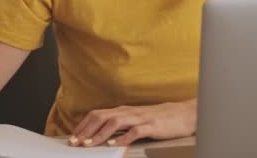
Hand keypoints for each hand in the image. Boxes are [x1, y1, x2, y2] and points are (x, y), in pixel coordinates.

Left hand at [68, 99, 196, 146]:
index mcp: (123, 110)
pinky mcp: (152, 125)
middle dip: (86, 130)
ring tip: (89, 145)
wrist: (184, 114)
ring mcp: (140, 117)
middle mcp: (129, 111)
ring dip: (100, 134)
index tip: (72, 137)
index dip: (83, 125)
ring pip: (115, 122)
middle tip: (75, 143)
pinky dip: (123, 138)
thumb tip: (100, 134)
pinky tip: (114, 145)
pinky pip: (135, 131)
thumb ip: (120, 124)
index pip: (97, 114)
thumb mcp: (136, 119)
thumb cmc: (159, 119)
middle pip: (101, 117)